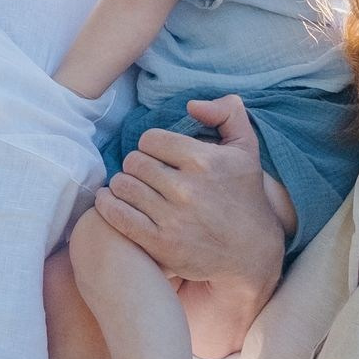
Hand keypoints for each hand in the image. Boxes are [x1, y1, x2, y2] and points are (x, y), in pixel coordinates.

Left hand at [90, 94, 284, 346]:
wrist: (251, 253)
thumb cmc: (245, 197)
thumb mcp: (247, 149)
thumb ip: (227, 113)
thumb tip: (191, 104)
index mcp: (204, 161)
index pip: (151, 139)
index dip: (151, 145)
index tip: (158, 156)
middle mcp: (187, 189)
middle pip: (134, 162)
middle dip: (137, 165)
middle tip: (145, 174)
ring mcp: (172, 218)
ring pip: (123, 186)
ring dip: (122, 185)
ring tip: (132, 188)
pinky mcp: (160, 244)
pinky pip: (118, 215)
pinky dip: (107, 204)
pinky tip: (109, 200)